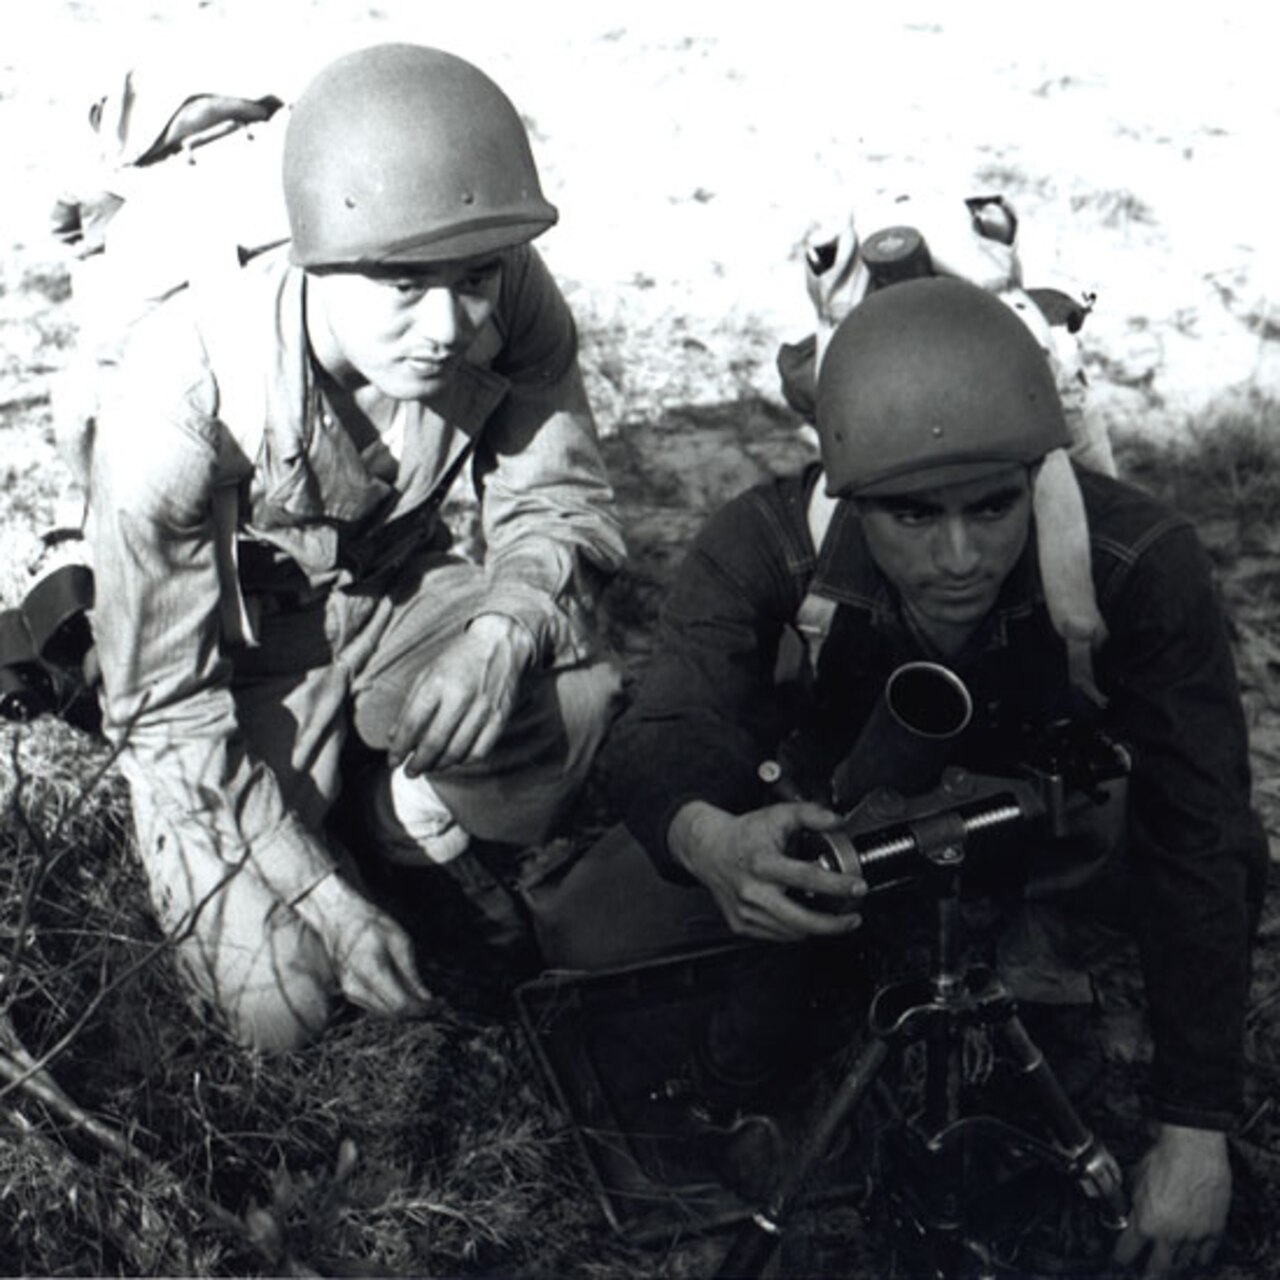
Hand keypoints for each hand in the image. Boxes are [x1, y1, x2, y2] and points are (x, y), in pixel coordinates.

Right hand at [327, 900, 434, 1018]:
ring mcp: (351, 992)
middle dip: (417, 1012)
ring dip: (406, 1012)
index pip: (400, 1004)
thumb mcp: (400, 940)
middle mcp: (357, 987)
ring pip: (385, 1014)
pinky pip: (377, 1007)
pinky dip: (394, 1006)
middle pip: (393, 1013)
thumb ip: (411, 973)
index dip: (421, 1009)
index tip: (438, 1004)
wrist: (340, 919)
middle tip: (436, 1004)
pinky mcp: (350, 994)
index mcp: (371, 970)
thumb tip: (425, 998)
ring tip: (425, 1001)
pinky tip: (407, 996)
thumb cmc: (371, 925)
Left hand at [387, 615, 535, 775]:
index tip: (393, 760)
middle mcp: (460, 697)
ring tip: (429, 768)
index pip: (412, 724)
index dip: (400, 747)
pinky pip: (479, 751)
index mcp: (437, 683)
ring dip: (439, 765)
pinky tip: (454, 760)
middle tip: (409, 772)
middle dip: (418, 763)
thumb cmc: (458, 660)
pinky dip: (463, 760)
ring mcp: (482, 709)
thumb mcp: (428, 674)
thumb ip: (410, 706)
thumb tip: (393, 737)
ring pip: (456, 751)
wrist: (500, 644)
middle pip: (434, 743)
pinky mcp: (499, 718)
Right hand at [667, 800, 865, 940]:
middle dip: (834, 925)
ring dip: (816, 928)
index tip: (858, 888)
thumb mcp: (778, 815)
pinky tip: (802, 917)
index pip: (808, 878)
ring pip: (792, 932)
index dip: (837, 885)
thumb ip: (810, 814)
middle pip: (802, 920)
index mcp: (763, 862)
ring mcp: (746, 912)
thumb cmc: (744, 834)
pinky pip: (777, 935)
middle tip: (853, 919)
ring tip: (831, 917)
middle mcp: (753, 890)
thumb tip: (838, 821)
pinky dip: (794, 930)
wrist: (708, 850)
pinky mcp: (741, 925)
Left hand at [1113, 1124, 1230, 1275]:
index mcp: (1145, 1224)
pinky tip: (1192, 1255)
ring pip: (1183, 1264)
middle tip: (1145, 1274)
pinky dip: (1198, 1256)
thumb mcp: (1136, 1180)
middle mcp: (1169, 1236)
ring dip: (1174, 1263)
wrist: (1194, 1149)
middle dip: (1149, 1274)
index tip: (1120, 1259)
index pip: (1127, 1252)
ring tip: (1168, 1262)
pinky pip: (1205, 1255)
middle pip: (1158, 1269)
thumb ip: (1133, 1201)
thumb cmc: (1163, 1158)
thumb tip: (1131, 1206)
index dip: (1121, 1257)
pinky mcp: (1213, 1231)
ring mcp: (1193, 1236)